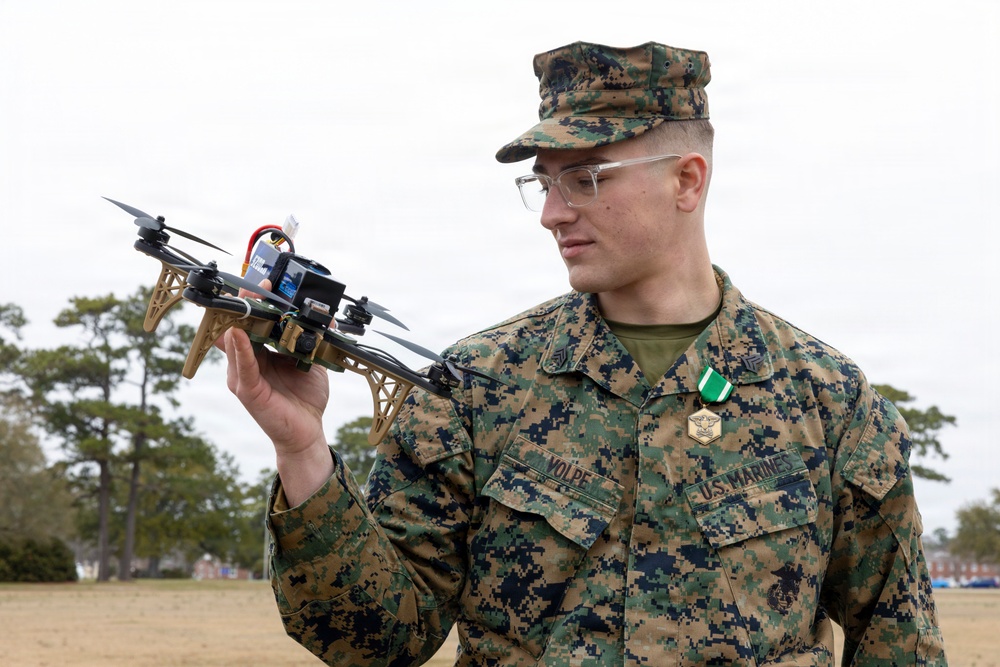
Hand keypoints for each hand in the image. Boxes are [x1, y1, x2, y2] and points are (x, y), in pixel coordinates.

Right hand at [221, 282, 334, 504]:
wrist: (307, 432)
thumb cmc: (305, 397)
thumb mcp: (311, 361)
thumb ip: (314, 339)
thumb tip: (326, 315)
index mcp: (260, 352)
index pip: (251, 320)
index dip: (255, 301)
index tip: (263, 281)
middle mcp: (247, 361)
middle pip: (237, 326)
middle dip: (245, 303)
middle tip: (255, 284)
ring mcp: (243, 376)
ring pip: (234, 342)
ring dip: (242, 318)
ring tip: (249, 300)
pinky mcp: (248, 391)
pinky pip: (243, 366)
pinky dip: (240, 349)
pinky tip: (240, 334)